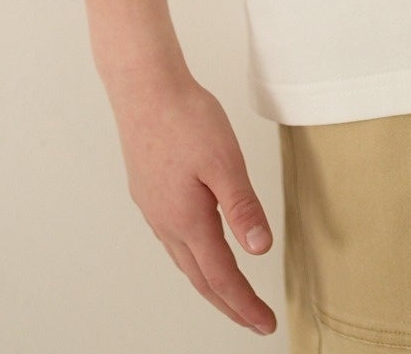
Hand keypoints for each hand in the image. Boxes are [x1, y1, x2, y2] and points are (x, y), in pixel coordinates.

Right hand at [107, 64, 276, 334]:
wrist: (144, 87)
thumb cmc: (184, 117)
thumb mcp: (225, 161)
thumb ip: (242, 208)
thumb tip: (260, 249)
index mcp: (187, 219)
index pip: (221, 276)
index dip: (245, 304)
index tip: (265, 323)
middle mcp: (166, 222)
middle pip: (200, 277)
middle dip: (229, 303)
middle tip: (253, 320)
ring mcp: (153, 208)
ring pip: (184, 260)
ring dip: (209, 282)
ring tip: (230, 294)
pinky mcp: (148, 191)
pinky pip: (173, 239)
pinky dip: (193, 257)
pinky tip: (199, 247)